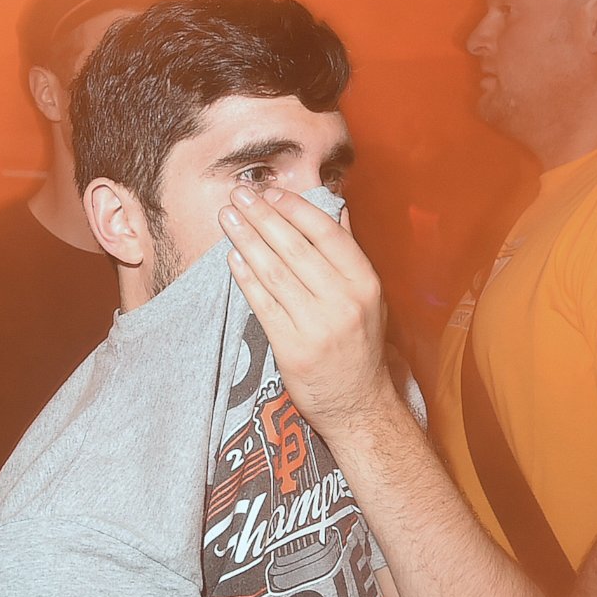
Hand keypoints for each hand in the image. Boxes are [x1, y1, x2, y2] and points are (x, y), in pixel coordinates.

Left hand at [220, 187, 394, 436]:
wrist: (358, 404)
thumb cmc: (361, 345)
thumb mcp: (369, 296)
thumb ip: (349, 252)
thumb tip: (336, 207)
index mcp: (365, 282)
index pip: (326, 233)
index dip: (295, 209)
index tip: (272, 192)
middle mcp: (343, 301)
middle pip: (294, 249)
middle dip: (262, 217)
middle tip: (238, 194)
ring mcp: (317, 326)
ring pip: (274, 273)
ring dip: (246, 240)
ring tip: (227, 218)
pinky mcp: (292, 349)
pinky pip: (262, 304)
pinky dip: (245, 278)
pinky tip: (231, 258)